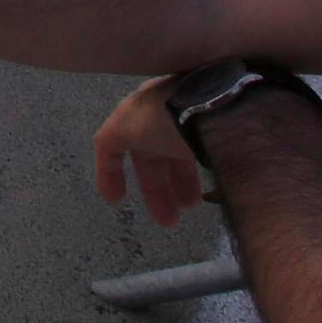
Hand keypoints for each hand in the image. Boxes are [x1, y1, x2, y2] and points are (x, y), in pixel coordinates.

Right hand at [93, 76, 208, 222]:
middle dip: (157, 189)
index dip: (113, 171)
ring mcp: (192, 121)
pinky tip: (206, 192)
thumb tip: (105, 155)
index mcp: (138, 109)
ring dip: (180, 186)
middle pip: (153, 156)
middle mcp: (163, 113)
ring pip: (180, 158)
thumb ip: (108, 142)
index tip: (116, 200)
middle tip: (167, 220)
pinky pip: (203, 156)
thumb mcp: (124, 126)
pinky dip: (199, 176)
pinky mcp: (216, 132)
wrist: (213, 102)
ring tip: (189, 207)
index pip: (119, 142)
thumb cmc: (162, 115)